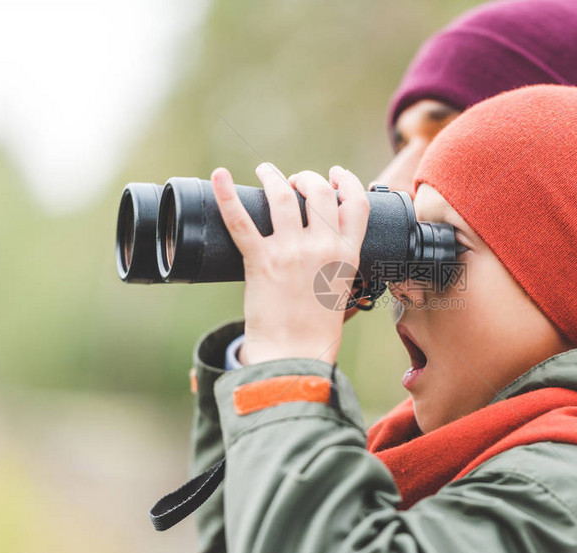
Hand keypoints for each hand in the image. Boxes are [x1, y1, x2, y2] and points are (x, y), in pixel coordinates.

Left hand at [211, 163, 369, 365]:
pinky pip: (241, 221)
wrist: (293, 357)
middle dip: (307, 178)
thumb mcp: (342, 291)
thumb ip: (340, 265)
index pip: (356, 203)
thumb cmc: (317, 332)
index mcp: (348, 255)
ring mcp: (291, 252)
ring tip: (267, 172)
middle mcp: (323, 248)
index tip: (335, 174)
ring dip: (274, 177)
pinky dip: (227, 196)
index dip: (347, 181)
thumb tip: (331, 249)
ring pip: (283, 196)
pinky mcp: (260, 261)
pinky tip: (220, 175)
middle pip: (319, 191)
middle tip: (295, 181)